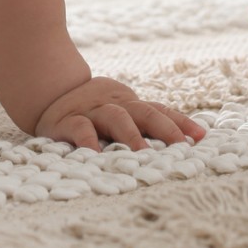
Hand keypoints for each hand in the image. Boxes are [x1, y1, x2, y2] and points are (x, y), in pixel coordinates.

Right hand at [34, 77, 206, 151]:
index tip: (202, 136)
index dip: (180, 122)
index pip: (158, 110)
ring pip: (115, 116)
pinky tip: (97, 155)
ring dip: (131, 134)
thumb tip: (178, 145)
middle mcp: (113, 104)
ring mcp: (91, 111)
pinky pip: (79, 128)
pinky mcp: (66, 121)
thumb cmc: (88, 113)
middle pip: (144, 111)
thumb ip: (138, 127)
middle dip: (165, 128)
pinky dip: (89, 140)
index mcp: (128, 104)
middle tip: (182, 147)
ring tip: (144, 155)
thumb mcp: (115, 115)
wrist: (44, 92)